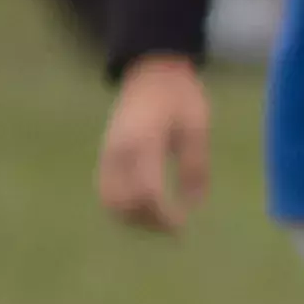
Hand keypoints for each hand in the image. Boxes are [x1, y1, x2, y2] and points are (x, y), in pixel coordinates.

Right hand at [96, 57, 208, 233]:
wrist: (152, 74)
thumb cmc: (181, 98)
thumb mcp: (197, 128)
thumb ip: (195, 166)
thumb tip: (194, 205)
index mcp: (143, 142)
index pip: (147, 192)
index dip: (163, 215)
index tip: (182, 226)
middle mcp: (119, 151)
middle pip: (123, 202)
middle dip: (148, 222)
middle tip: (174, 229)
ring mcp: (108, 153)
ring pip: (110, 200)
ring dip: (133, 218)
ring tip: (161, 223)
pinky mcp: (106, 155)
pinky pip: (106, 190)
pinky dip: (123, 206)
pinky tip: (147, 210)